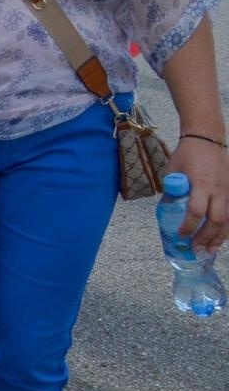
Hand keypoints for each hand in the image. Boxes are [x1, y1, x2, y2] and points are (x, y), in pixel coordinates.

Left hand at [169, 136, 228, 251]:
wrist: (208, 139)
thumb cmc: (187, 154)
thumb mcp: (173, 170)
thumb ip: (173, 189)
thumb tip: (168, 209)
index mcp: (202, 184)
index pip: (196, 210)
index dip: (189, 225)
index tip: (181, 235)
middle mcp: (219, 190)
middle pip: (216, 220)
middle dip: (206, 237)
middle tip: (196, 248)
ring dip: (220, 237)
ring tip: (211, 251)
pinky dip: (227, 228)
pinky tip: (221, 238)